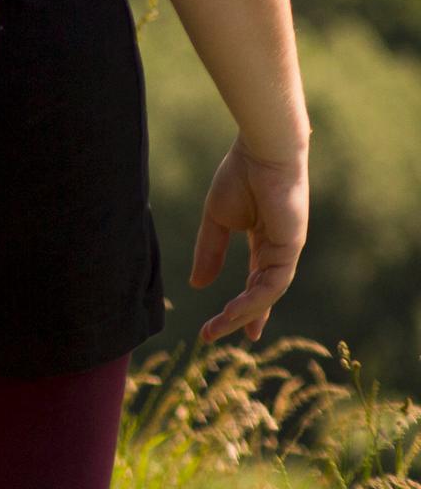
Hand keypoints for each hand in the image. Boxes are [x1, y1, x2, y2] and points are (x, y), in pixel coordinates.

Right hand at [189, 137, 309, 344]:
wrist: (261, 153)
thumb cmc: (239, 176)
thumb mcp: (216, 220)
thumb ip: (210, 251)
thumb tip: (198, 284)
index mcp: (262, 240)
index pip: (256, 281)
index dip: (244, 305)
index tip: (229, 326)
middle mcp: (278, 251)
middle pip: (261, 294)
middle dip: (241, 316)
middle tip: (216, 336)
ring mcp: (286, 251)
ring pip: (266, 294)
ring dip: (242, 313)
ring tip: (219, 327)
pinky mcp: (290, 249)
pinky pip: (272, 284)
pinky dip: (254, 301)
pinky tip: (235, 310)